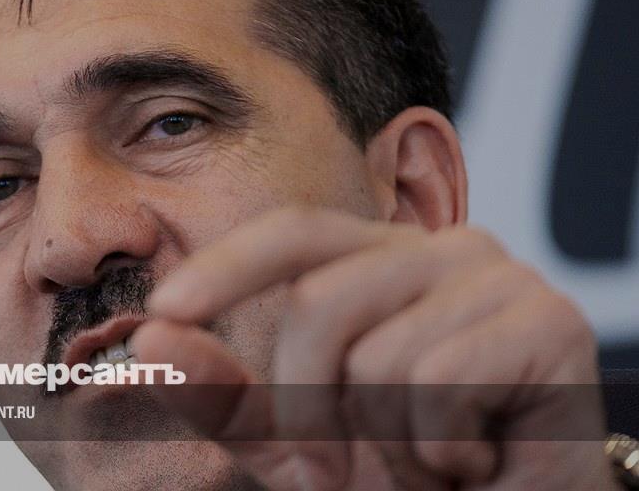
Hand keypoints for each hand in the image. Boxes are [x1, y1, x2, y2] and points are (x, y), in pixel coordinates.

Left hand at [134, 206, 616, 489]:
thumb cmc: (406, 468)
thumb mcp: (295, 439)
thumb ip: (225, 393)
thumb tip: (152, 339)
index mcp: (380, 262)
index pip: (294, 234)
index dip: (226, 266)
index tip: (164, 309)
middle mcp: (439, 252)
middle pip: (321, 304)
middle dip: (309, 413)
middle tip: (340, 472)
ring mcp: (497, 279)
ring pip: (378, 359)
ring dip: (384, 448)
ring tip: (423, 461)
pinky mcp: (548, 322)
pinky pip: (439, 388)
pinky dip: (436, 452)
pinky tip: (471, 459)